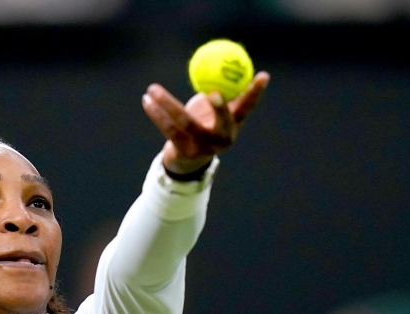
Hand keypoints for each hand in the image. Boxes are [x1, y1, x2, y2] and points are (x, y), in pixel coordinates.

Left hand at [142, 71, 269, 173]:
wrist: (188, 157)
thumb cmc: (205, 124)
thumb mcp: (216, 110)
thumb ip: (222, 91)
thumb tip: (225, 60)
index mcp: (233, 124)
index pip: (247, 106)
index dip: (255, 91)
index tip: (263, 75)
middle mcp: (222, 138)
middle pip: (222, 121)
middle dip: (220, 107)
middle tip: (214, 91)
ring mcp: (203, 146)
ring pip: (185, 122)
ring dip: (167, 103)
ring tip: (152, 89)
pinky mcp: (184, 150)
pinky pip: (168, 128)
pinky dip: (156, 113)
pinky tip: (147, 100)